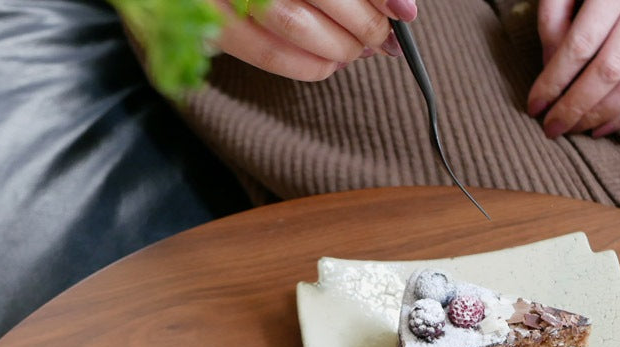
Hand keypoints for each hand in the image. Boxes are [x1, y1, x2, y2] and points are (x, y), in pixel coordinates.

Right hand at [213, 0, 414, 80]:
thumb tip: (398, 7)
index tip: (404, 12)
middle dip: (363, 24)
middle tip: (379, 38)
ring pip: (296, 24)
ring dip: (338, 47)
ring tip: (355, 51)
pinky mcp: (215, 23)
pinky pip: (266, 53)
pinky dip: (307, 66)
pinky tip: (327, 65)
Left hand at [526, 0, 619, 137]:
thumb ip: (555, 18)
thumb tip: (549, 71)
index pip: (582, 43)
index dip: (554, 80)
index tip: (534, 106)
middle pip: (610, 68)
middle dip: (575, 106)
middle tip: (551, 128)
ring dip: (600, 115)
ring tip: (573, 130)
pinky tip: (600, 128)